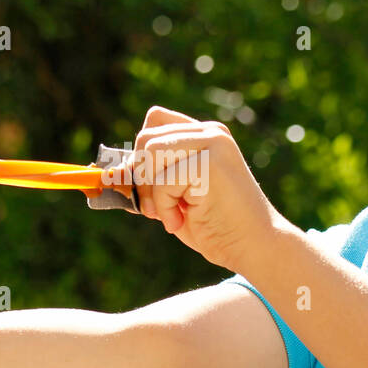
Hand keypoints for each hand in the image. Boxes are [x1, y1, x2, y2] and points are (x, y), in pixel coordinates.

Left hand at [117, 106, 287, 272]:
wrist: (255, 246)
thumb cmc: (216, 226)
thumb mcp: (176, 197)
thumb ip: (152, 179)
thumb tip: (112, 172)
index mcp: (204, 135)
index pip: (154, 121)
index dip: (139, 153)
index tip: (142, 186)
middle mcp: (210, 133)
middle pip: (146, 138)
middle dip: (142, 177)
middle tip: (158, 209)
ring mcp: (212, 144)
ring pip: (150, 154)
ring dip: (153, 193)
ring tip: (173, 215)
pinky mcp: (211, 163)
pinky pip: (164, 180)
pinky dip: (165, 207)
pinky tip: (183, 220)